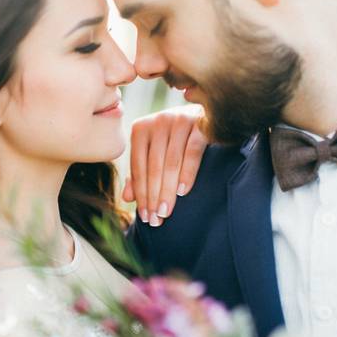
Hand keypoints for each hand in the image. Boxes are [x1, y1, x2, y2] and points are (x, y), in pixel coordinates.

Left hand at [123, 104, 207, 226]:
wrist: (209, 116)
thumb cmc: (177, 140)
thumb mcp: (156, 154)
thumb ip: (141, 173)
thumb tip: (126, 198)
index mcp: (141, 128)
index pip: (138, 166)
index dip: (140, 194)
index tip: (144, 217)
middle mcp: (158, 121)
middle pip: (153, 166)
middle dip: (153, 196)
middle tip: (155, 220)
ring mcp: (179, 120)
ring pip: (170, 162)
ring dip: (167, 190)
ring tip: (166, 212)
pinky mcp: (200, 124)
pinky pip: (192, 152)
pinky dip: (187, 173)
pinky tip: (182, 191)